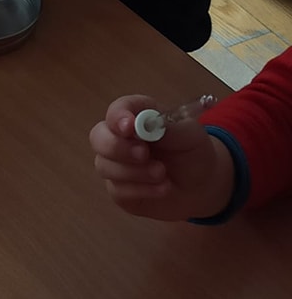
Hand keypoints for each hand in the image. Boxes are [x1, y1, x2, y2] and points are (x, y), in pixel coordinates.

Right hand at [89, 95, 234, 220]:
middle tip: (143, 155)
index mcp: (138, 116)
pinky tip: (162, 188)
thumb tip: (145, 125)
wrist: (200, 188)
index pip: (118, 109)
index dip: (118, 116)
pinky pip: (117, 189)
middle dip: (117, 147)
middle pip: (98, 137)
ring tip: (163, 175)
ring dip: (135, 172)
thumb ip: (169, 128)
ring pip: (105, 166)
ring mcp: (115, 164)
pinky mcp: (117, 189)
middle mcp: (120, 138)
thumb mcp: (192, 136)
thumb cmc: (193, 153)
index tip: (129, 128)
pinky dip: (141, 190)